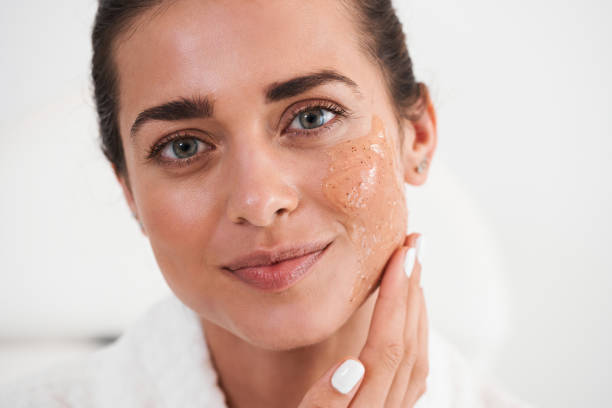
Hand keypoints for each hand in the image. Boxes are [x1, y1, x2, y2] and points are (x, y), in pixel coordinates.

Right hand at [298, 233, 428, 407]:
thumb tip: (352, 367)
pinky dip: (415, 335)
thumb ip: (325, 404)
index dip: (395, 298)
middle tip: (414, 244)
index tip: (401, 253)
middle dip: (411, 291)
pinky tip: (409, 315)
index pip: (386, 347)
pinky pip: (414, 373)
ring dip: (416, 308)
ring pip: (416, 359)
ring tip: (413, 268)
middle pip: (406, 346)